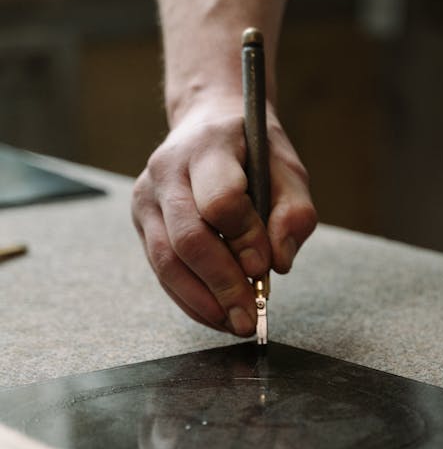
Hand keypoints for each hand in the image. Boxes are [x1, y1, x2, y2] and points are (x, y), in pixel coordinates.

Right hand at [132, 95, 316, 334]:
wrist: (208, 124)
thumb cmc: (252, 151)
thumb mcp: (287, 170)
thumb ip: (294, 213)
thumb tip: (278, 262)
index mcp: (208, 147)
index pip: (220, 201)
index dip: (245, 240)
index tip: (265, 266)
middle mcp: (168, 170)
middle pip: (188, 239)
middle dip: (223, 285)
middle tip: (251, 316)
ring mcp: (147, 196)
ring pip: (167, 261)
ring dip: (203, 301)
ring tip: (235, 323)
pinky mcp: (142, 221)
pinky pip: (161, 270)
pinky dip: (190, 299)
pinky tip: (217, 314)